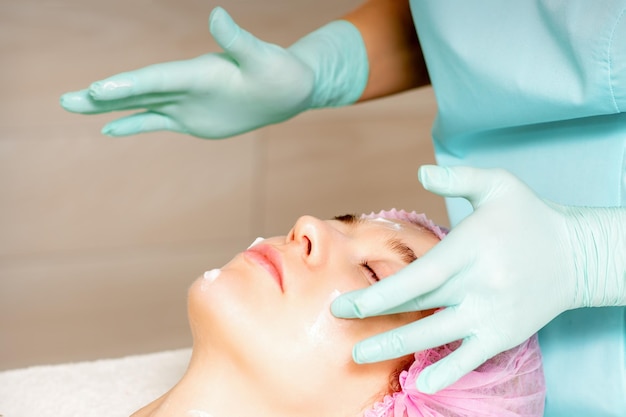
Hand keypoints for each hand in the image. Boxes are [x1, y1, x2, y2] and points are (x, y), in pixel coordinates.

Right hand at [60, 7, 314, 138]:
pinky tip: (109, 127)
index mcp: (199, 71)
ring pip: (140, 105)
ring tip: (73, 105)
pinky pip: (156, 122)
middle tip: (66, 99)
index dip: (130, 84)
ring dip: (107, 107)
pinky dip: (133, 124)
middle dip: (103, 95)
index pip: (158, 78)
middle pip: (138, 91)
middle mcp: (185, 86)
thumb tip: (218, 14)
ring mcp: (185, 103)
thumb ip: (237, 40)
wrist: (285, 90)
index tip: (100, 90)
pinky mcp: (191, 119)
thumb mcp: (262, 58)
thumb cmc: (279, 72)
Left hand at [331, 165, 624, 392]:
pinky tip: (422, 383)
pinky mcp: (505, 333)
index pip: (419, 277)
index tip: (346, 302)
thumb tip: (420, 172)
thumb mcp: (499, 185)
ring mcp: (492, 313)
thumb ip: (459, 178)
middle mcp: (480, 284)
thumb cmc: (529, 217)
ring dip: (396, 346)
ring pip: (436, 333)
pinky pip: (472, 357)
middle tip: (337, 318)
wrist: (578, 256)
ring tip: (359, 353)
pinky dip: (448, 371)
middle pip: (418, 304)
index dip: (381, 294)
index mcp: (471, 249)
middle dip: (374, 314)